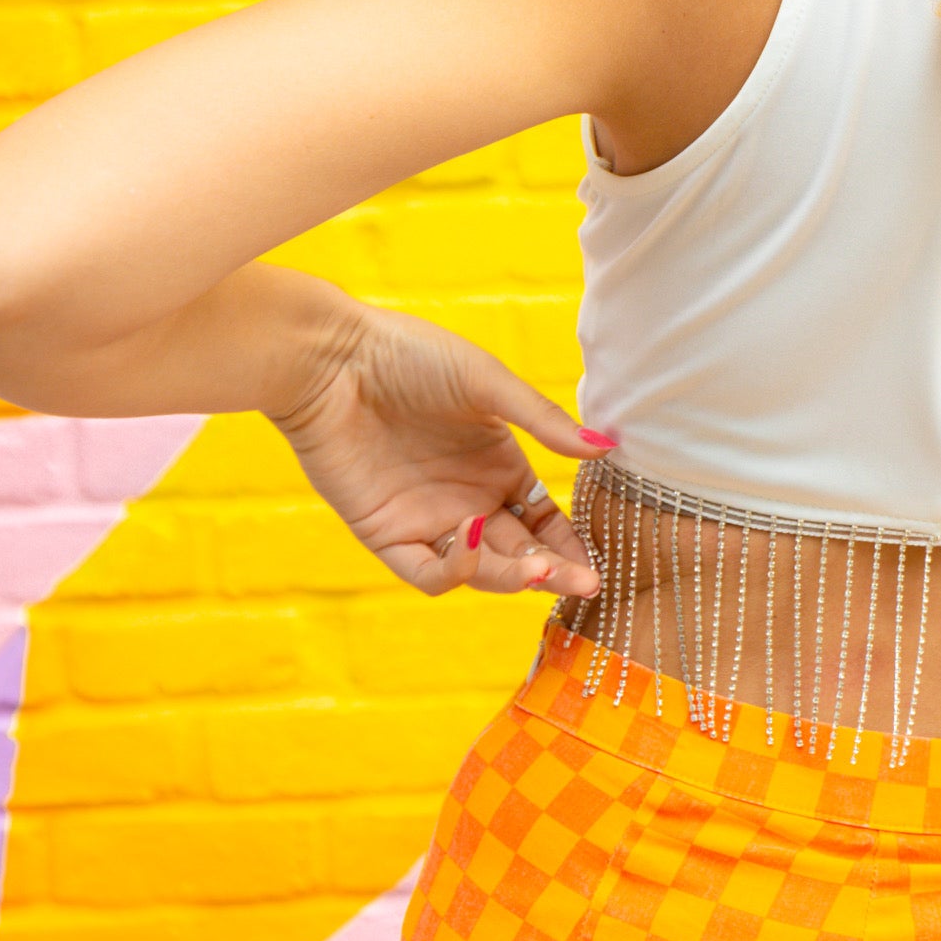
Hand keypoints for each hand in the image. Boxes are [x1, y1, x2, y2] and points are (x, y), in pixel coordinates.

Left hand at [268, 300, 606, 600]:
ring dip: (510, 576)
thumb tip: (606, 448)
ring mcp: (428, 520)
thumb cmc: (412, 356)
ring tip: (537, 569)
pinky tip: (473, 542)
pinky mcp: (386, 534)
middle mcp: (468, 499)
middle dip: (552, 571)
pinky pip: (427, 571)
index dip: (570, 547)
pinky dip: (455, 570)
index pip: (544, 521)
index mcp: (498, 465)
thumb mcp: (487, 383)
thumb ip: (543, 421)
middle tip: (581, 583)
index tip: (594, 567)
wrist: (334, 360)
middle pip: (519, 553)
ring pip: (480, 570)